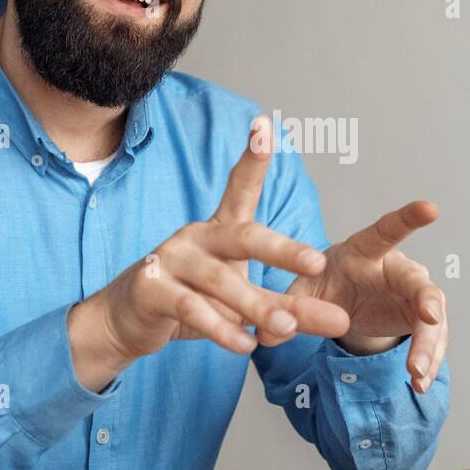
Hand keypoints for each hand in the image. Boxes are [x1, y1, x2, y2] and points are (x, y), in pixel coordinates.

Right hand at [68, 116, 350, 387]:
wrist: (128, 321)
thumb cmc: (193, 301)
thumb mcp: (246, 305)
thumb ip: (292, 310)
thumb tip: (341, 323)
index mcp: (220, 229)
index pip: (239, 187)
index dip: (253, 157)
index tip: (265, 123)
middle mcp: (196, 235)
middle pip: (243, 236)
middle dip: (282, 249)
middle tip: (317, 262)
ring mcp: (170, 258)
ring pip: (219, 280)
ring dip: (255, 304)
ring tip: (287, 327)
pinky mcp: (149, 287)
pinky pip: (190, 308)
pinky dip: (220, 328)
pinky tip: (244, 345)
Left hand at [264, 201, 446, 393]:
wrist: (343, 298)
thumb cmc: (326, 280)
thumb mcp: (304, 289)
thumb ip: (289, 306)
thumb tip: (265, 335)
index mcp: (366, 250)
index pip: (387, 230)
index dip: (408, 218)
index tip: (430, 208)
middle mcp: (397, 269)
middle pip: (419, 282)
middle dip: (427, 301)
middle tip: (429, 318)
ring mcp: (414, 295)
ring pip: (431, 319)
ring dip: (427, 347)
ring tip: (416, 376)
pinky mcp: (420, 319)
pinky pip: (431, 340)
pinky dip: (428, 362)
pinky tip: (419, 384)